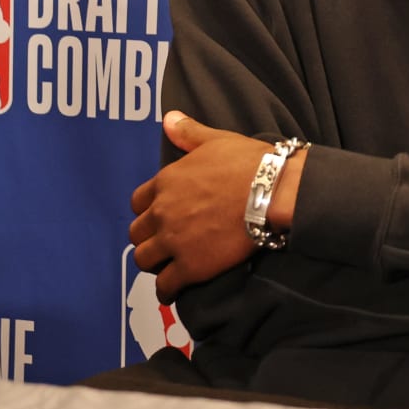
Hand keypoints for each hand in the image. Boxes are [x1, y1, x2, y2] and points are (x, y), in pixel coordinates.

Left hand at [128, 112, 304, 300]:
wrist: (271, 192)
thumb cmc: (248, 163)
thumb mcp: (216, 140)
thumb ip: (188, 133)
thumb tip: (168, 118)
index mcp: (166, 182)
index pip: (138, 202)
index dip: (148, 210)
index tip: (160, 216)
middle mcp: (163, 212)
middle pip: (137, 233)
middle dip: (148, 238)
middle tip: (164, 242)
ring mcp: (174, 241)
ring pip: (144, 260)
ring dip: (154, 263)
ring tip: (167, 265)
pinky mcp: (190, 267)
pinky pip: (165, 286)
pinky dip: (167, 290)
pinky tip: (173, 290)